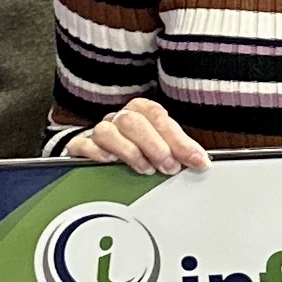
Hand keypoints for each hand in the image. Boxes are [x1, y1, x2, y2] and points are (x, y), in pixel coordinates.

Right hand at [63, 100, 209, 175]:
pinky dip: (97, 153)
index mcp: (142, 112)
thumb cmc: (137, 148)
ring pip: (109, 131)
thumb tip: (200, 161)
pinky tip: (110, 162)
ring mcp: (99, 131)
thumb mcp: (161, 146)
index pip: (161, 118)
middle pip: (134, 121)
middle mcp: (120, 118)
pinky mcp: (81, 146)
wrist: (99, 152)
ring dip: (130, 151)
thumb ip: (177, 150)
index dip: (180, 140)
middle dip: (156, 146)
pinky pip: (83, 144)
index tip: (197, 160)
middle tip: (170, 167)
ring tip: (146, 169)